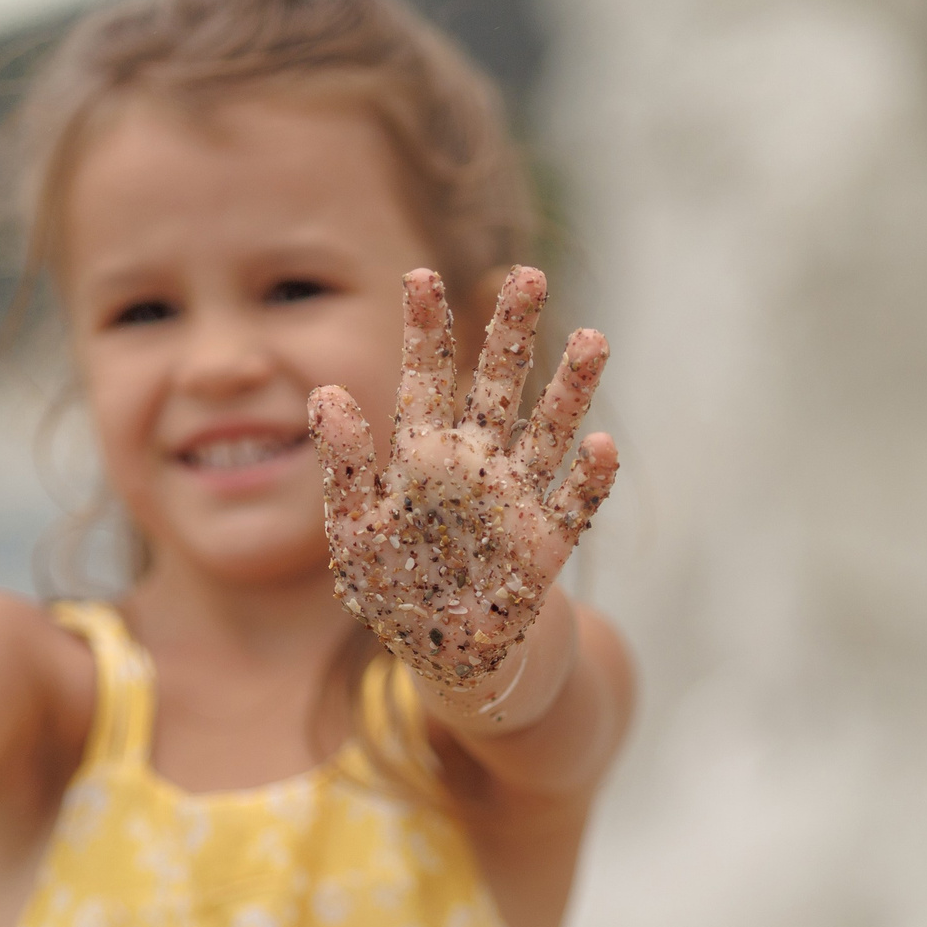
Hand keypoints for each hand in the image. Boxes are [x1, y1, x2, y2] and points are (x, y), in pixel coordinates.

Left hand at [308, 266, 616, 689]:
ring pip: (547, 431)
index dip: (425, 329)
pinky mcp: (546, 543)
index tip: (419, 275)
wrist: (443, 651)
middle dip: (513, 332)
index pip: (426, 378)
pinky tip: (602, 445)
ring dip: (570, 389)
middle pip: (499, 384)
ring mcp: (517, 498)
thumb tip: (324, 393)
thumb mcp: (354, 526)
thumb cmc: (395, 586)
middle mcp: (478, 462)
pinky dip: (588, 480)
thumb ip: (344, 463)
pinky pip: (574, 506)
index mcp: (425, 452)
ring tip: (592, 339)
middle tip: (529, 275)